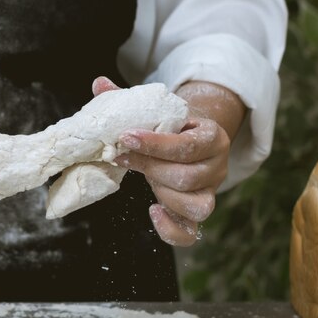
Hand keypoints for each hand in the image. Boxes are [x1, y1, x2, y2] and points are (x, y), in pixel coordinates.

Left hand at [93, 77, 242, 246]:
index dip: (155, 144)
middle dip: (150, 168)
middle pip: (187, 177)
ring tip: (142, 178)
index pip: (187, 145)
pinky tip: (152, 212)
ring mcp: (211, 191)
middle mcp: (218, 166)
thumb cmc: (171, 125)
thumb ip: (129, 98)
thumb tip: (99, 84)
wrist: (193, 138)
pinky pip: (191, 233)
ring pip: (195, 205)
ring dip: (162, 192)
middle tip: (121, 157)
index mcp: (212, 135)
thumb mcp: (157, 109)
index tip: (125, 137)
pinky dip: (171, 229)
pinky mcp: (199, 212)